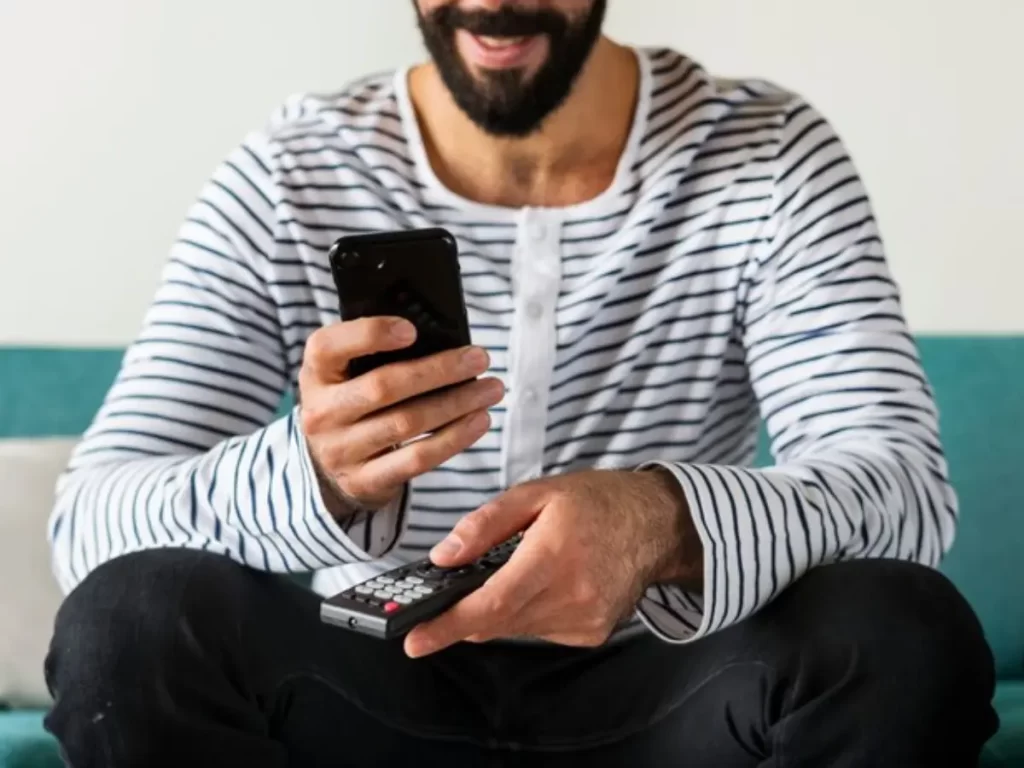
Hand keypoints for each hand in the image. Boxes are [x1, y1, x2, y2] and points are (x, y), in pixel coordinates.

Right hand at [298, 317, 503, 511]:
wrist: (328, 464)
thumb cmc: (351, 402)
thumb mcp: (345, 373)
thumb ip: (374, 353)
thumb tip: (441, 337)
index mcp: (315, 374)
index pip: (328, 347)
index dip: (369, 334)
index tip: (412, 330)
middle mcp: (321, 413)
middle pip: (383, 387)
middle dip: (439, 370)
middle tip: (480, 358)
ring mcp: (341, 451)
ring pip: (407, 423)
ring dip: (456, 404)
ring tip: (490, 389)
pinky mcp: (365, 481)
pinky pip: (417, 459)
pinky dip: (454, 438)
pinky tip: (479, 421)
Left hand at [404, 468, 701, 656]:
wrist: (655, 524)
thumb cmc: (596, 502)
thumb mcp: (536, 493)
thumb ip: (485, 524)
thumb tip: (443, 557)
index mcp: (553, 556)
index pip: (491, 604)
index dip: (448, 625)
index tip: (415, 640)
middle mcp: (571, 595)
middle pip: (496, 622)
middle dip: (464, 613)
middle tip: (447, 596)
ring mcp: (584, 620)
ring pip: (514, 629)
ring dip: (498, 609)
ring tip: (515, 572)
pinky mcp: (591, 634)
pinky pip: (538, 631)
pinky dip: (526, 613)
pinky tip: (541, 585)